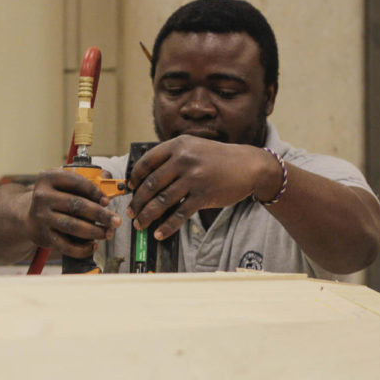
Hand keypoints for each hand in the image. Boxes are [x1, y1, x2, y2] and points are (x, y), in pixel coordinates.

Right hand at [27, 168, 121, 257]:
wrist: (33, 217)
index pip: (76, 182)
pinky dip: (82, 249)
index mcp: (48, 178)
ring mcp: (42, 217)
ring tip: (108, 233)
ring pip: (72, 226)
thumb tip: (107, 177)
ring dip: (94, 231)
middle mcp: (42, 196)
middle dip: (100, 214)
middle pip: (76, 205)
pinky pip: (65, 245)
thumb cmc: (57, 197)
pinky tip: (93, 246)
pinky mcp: (44, 235)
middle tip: (116, 221)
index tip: (107, 201)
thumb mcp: (67, 182)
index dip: (95, 191)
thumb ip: (89, 177)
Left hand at [127, 136, 276, 239]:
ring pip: (162, 201)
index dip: (134, 178)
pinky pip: (180, 214)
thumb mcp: (194, 147)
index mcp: (178, 145)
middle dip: (137, 201)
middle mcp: (184, 159)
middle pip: (151, 184)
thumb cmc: (217, 158)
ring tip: (140, 224)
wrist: (249, 165)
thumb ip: (172, 158)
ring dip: (147, 215)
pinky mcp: (204, 195)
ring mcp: (194, 178)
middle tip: (131, 212)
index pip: (147, 162)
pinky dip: (167, 226)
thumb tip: (145, 178)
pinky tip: (159, 233)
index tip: (129, 189)